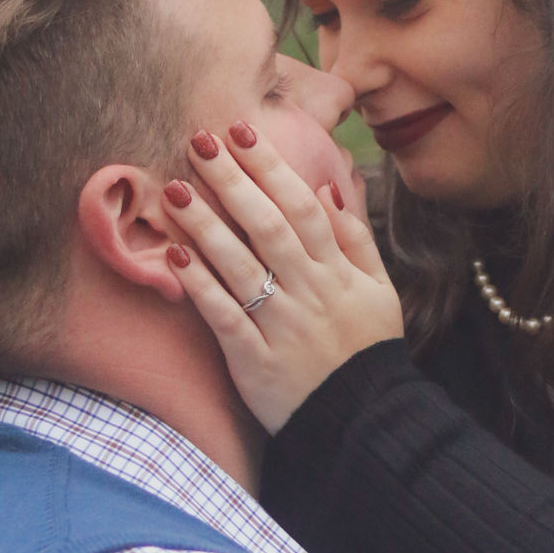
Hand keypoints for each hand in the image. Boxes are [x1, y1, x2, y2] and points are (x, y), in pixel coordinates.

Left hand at [166, 125, 403, 431]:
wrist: (363, 420)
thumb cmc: (366, 349)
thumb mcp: (378, 291)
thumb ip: (356, 239)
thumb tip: (332, 187)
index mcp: (338, 272)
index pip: (304, 207)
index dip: (272, 167)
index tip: (243, 131)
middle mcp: (310, 291)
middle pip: (268, 226)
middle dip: (233, 181)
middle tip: (200, 141)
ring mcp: (282, 325)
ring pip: (241, 266)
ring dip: (206, 225)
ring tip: (174, 189)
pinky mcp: (255, 359)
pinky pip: (225, 316)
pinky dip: (201, 286)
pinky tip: (175, 256)